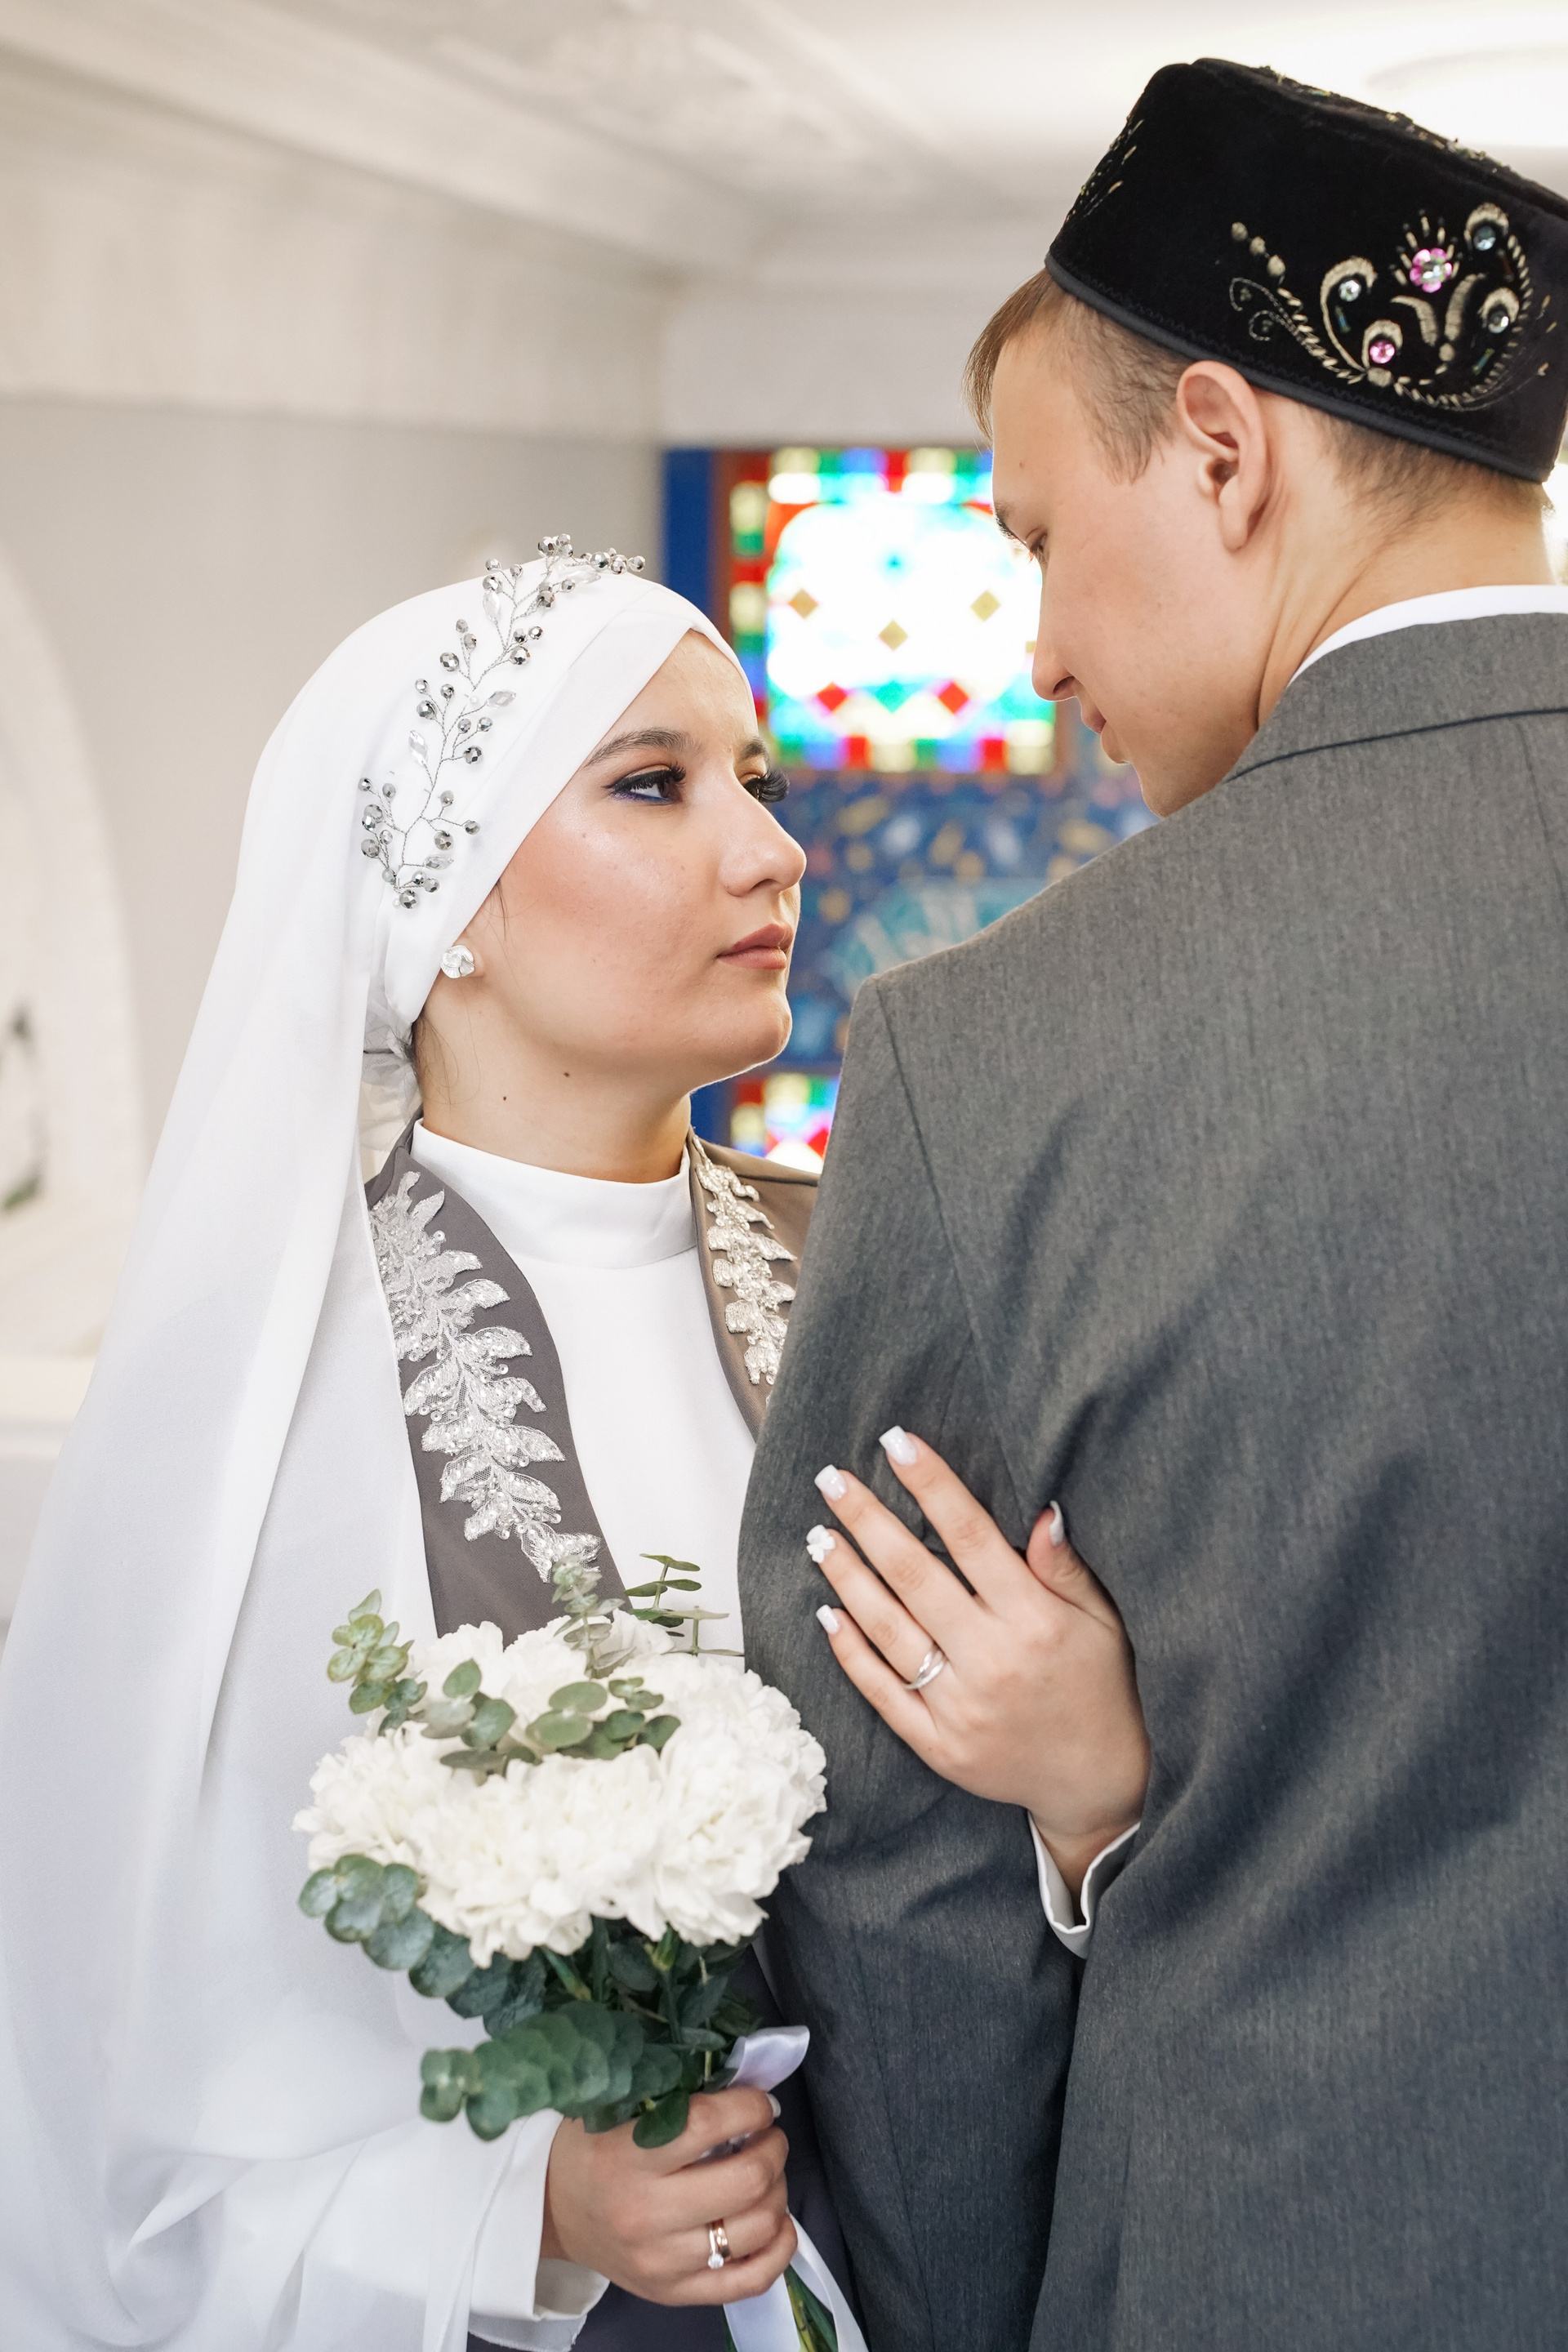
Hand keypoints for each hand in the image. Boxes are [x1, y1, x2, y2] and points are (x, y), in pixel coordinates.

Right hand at [541, 2088, 794, 2304]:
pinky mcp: (675, 2294)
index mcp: (627, 2158)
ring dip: (778, 2192)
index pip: (709, 2125)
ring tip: (766, 2174)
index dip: (750, 2106)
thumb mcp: (616, 2107)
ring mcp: (663, 2262)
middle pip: (745, 2180)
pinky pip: (749, 2281)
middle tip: (768, 2137)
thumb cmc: (589, 2148)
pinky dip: (778, 2249)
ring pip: (756, 2228)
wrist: (551, 2210)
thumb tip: (745, 2084)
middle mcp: (646, 2215)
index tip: (760, 2103)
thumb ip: (672, 2094)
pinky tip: (777, 2222)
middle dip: (773, 2148)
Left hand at [810, 1430, 1149, 1898]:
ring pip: (888, 1630)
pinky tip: (828, 1613)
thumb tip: (1040, 1509)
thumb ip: (1064, 1568)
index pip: (971, 1537)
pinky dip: (851, 1651)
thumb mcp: (1101, 1621)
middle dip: (868, 1520)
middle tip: (832, 1479)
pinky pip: (882, 1692)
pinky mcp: (938, 1745)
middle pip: (914, 1576)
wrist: (1101, 1783)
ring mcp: (959, 1708)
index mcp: (1034, 1621)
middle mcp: (991, 1662)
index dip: (931, 1486)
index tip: (897, 1442)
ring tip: (819, 1535)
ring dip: (847, 1578)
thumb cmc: (1102, 1686)